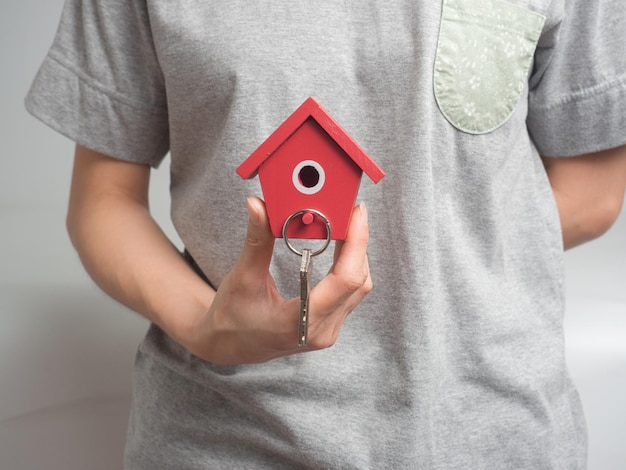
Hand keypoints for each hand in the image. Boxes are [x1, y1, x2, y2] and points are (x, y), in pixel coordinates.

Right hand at [183, 197, 371, 364]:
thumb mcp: (243, 277)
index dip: (357, 243)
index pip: (346, 280)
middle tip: (349, 210)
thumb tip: (258, 206)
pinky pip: (351, 293)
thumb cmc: (231, 315)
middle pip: (358, 281)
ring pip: (359, 287)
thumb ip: (256, 241)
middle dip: (358, 242)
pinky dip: (350, 266)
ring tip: (345, 224)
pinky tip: (340, 246)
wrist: (229, 344)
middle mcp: (320, 330)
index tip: (355, 213)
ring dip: (356, 254)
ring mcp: (327, 331)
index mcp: (300, 322)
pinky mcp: (329, 325)